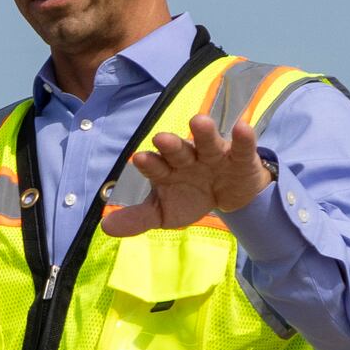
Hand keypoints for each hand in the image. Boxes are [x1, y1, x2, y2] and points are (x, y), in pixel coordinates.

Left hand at [105, 113, 268, 236]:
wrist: (228, 197)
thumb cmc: (190, 197)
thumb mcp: (165, 213)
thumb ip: (138, 218)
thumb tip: (106, 228)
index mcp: (167, 170)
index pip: (155, 166)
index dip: (149, 163)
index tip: (139, 159)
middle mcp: (188, 158)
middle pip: (178, 150)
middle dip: (171, 145)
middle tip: (161, 139)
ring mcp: (214, 155)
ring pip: (208, 142)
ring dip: (203, 133)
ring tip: (198, 121)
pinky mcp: (240, 157)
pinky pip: (242, 147)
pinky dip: (243, 138)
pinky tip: (242, 128)